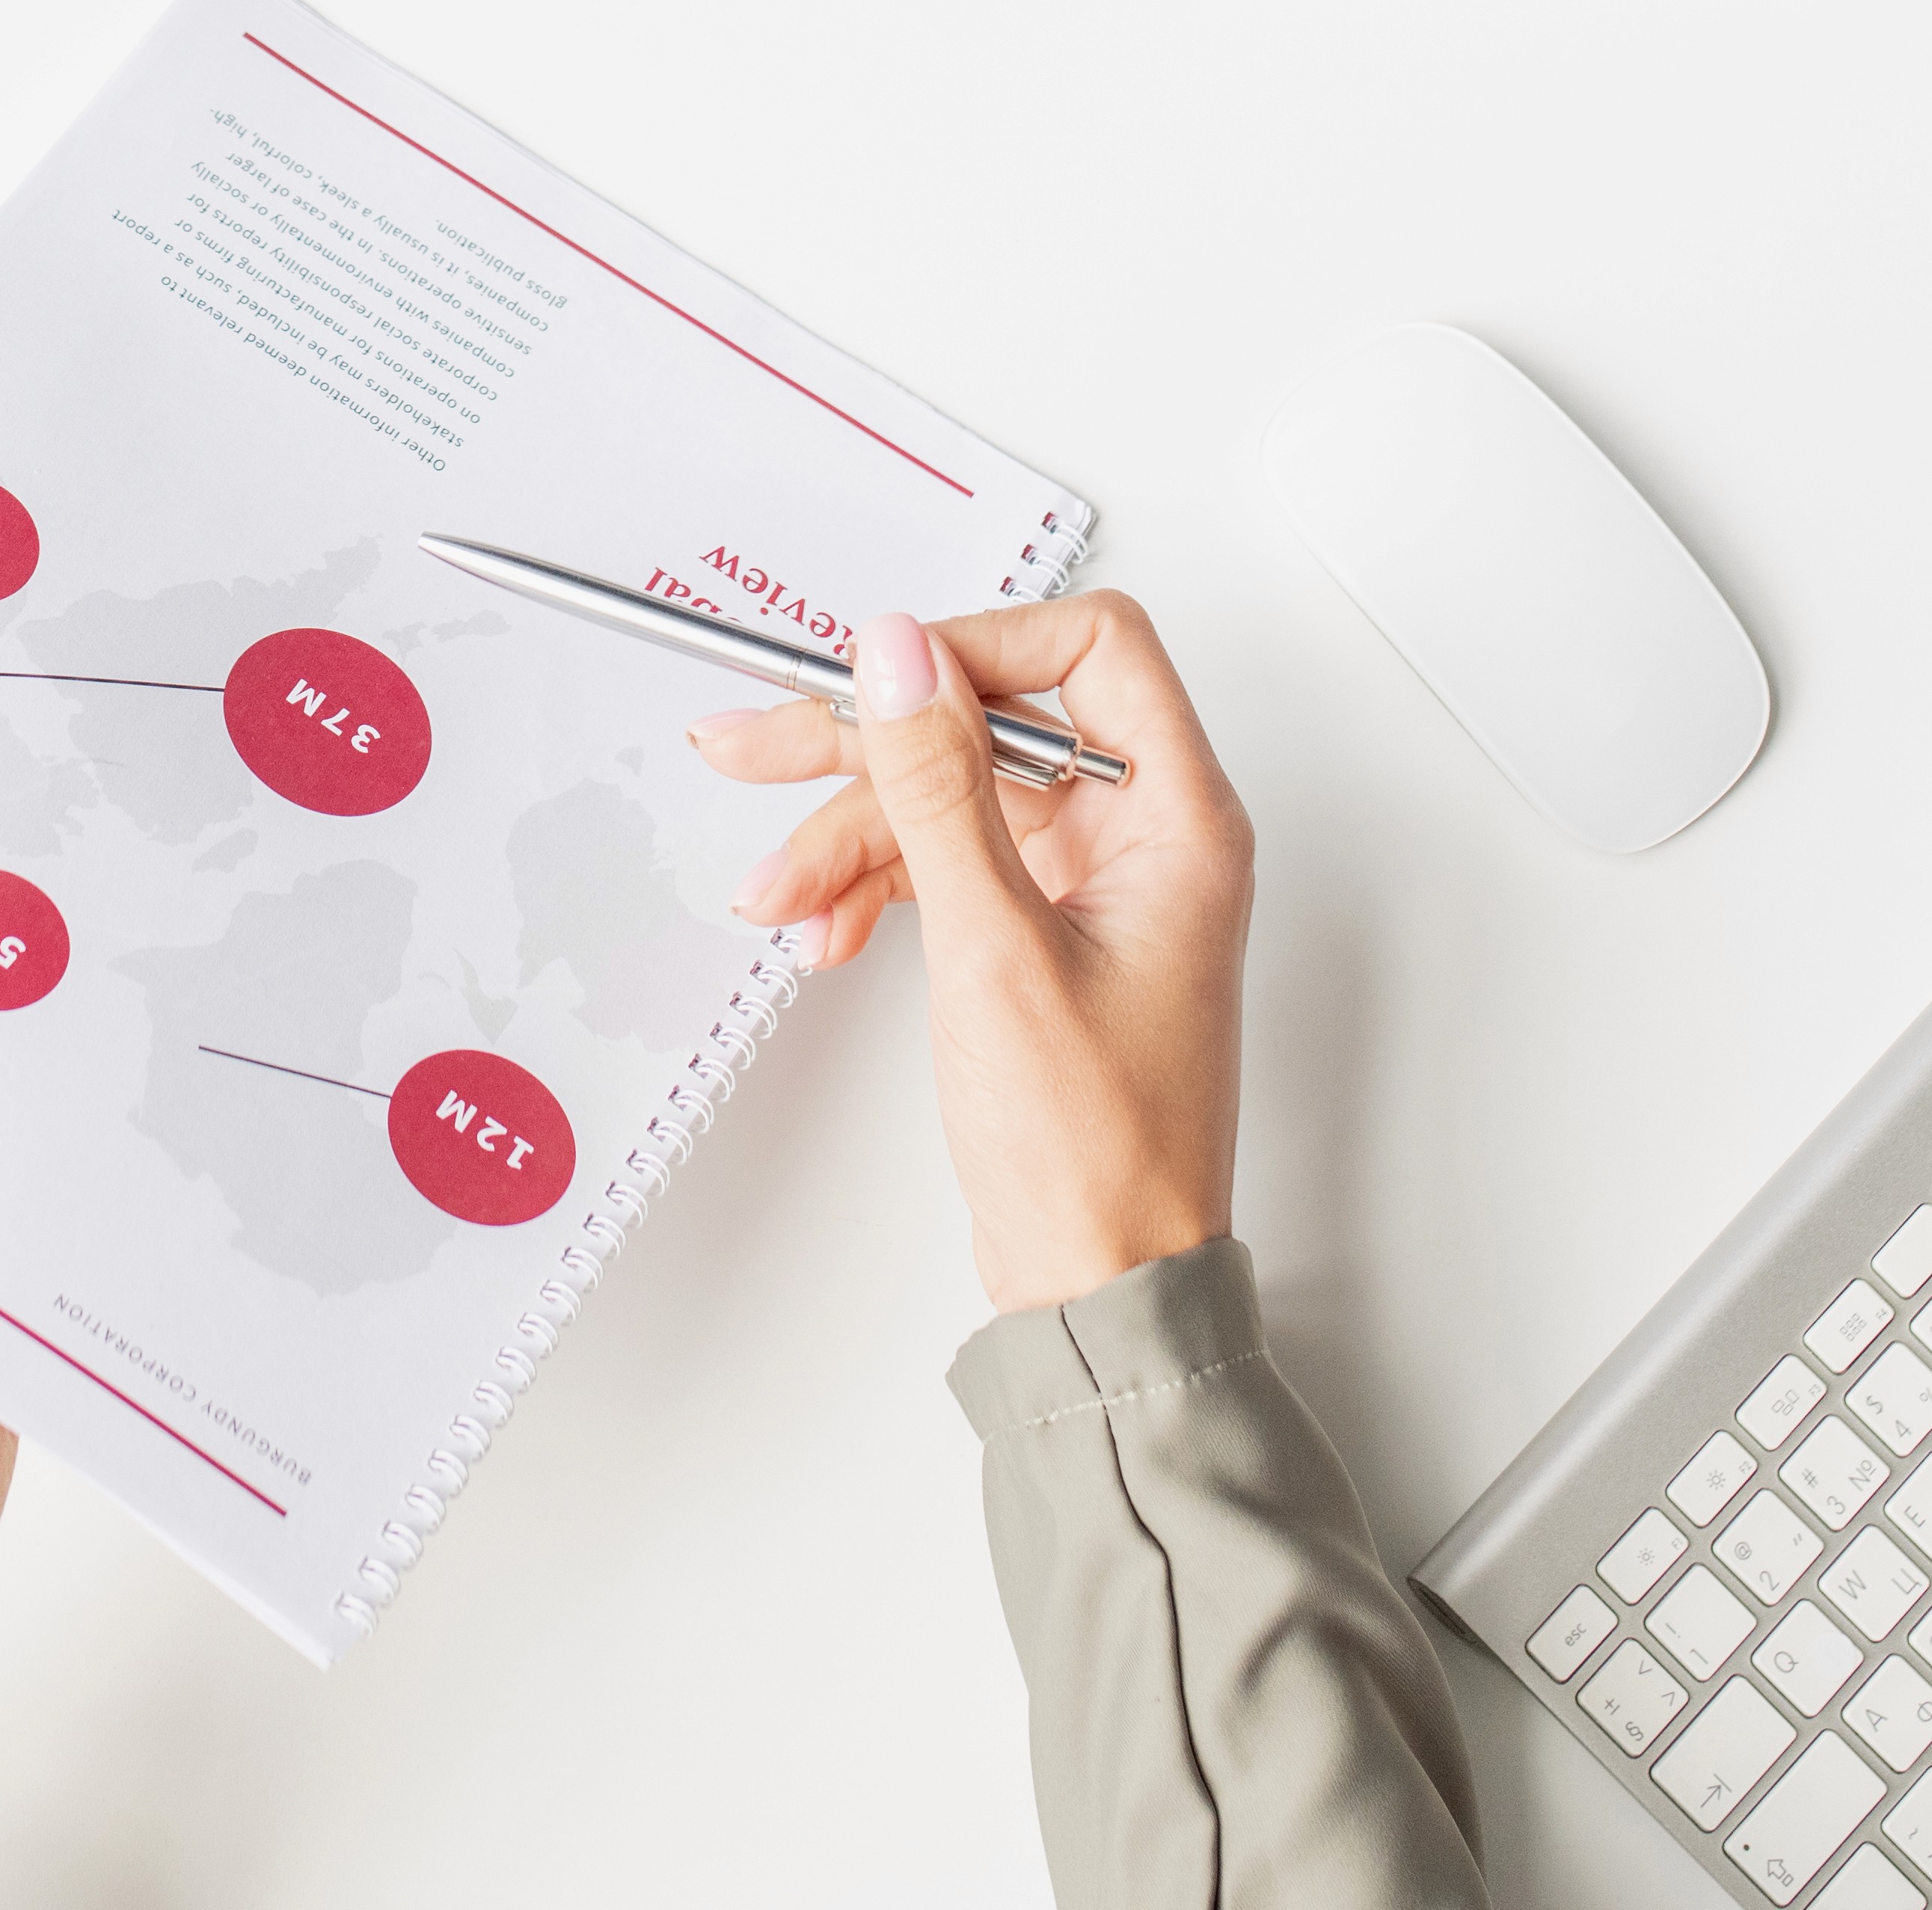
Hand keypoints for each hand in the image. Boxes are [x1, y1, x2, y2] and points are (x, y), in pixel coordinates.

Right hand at [697, 597, 1252, 1313]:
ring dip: (851, 833)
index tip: (873, 679)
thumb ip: (939, 790)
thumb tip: (899, 656)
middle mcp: (1146, 834)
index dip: (973, 647)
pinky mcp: (1043, 929)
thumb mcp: (994, 950)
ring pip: (952, 794)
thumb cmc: (1094, 1150)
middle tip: (752, 748)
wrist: (1100, 1284)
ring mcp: (1093, 882)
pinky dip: (875, 885)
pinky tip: (823, 928)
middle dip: (868, 743)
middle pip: (994, 720)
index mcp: (1179, 819)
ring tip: (777, 894)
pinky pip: (947, 861)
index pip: (1088, 648)